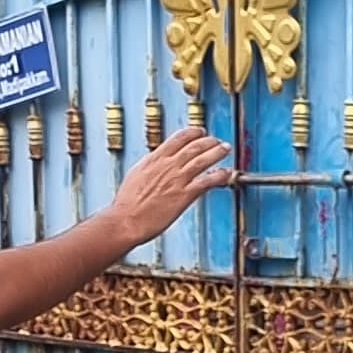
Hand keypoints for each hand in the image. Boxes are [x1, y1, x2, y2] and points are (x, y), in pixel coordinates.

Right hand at [105, 123, 232, 248]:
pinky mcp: (185, 195)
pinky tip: (225, 173)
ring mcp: (178, 179)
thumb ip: (150, 165)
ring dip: (217, 152)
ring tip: (225, 149)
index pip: (179, 138)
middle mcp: (168, 166)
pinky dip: (219, 175)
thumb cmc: (127, 203)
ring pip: (203, 159)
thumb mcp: (137, 174)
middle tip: (216, 140)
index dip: (193, 132)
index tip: (200, 131)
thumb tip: (156, 160)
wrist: (126, 220)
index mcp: (155, 159)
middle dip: (209, 141)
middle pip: (194, 146)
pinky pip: (207, 181)